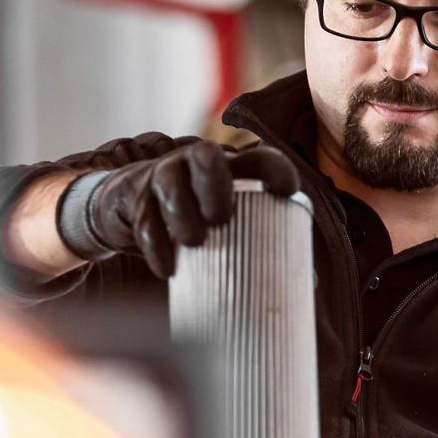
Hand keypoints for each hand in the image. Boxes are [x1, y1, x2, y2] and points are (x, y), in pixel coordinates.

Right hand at [56, 139, 299, 276]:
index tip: (286, 191)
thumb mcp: (230, 225)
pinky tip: (168, 268)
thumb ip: (265, 247)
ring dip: (182, 210)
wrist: (128, 211)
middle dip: (214, 183)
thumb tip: (309, 282)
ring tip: (194, 241)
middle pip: (206, 155)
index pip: (258, 157)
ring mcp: (162, 178)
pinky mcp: (134, 198)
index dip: (275, 168)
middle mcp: (196, 166)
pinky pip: (142, 216)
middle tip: (221, 217)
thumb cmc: (196, 219)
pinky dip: (155, 244)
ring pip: (169, 179)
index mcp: (232, 170)